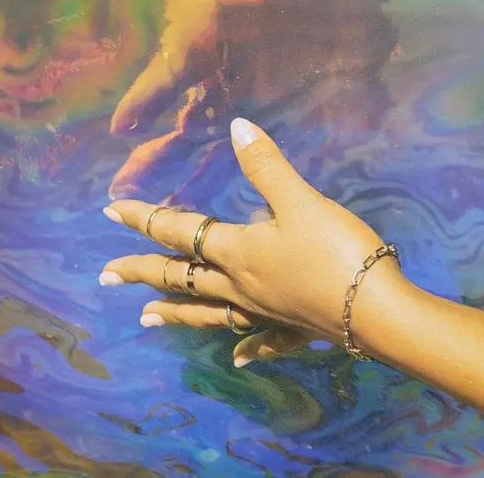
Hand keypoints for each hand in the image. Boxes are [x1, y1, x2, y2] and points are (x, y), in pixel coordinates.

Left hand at [100, 118, 406, 365]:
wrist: (378, 312)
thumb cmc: (335, 253)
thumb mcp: (301, 201)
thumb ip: (266, 166)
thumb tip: (236, 126)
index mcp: (237, 251)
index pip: (178, 231)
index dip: (143, 217)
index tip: (110, 210)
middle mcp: (239, 285)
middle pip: (179, 278)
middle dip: (141, 271)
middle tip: (106, 275)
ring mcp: (262, 311)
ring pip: (206, 313)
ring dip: (173, 313)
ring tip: (144, 318)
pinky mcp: (291, 328)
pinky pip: (261, 340)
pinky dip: (248, 347)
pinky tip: (238, 358)